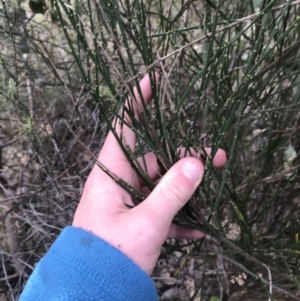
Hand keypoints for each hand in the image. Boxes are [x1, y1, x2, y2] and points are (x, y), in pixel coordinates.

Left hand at [73, 74, 226, 274]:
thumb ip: (171, 193)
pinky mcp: (134, 218)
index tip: (152, 80)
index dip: (136, 102)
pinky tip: (196, 227)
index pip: (123, 128)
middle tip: (216, 158)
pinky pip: (158, 208)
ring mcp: (128, 200)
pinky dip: (176, 216)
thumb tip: (196, 164)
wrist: (91, 290)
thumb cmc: (110, 256)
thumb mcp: (146, 223)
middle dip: (186, 158)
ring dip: (186, 190)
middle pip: (156, 158)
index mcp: (111, 174)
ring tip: (212, 196)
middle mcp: (119, 182)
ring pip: (161, 185)